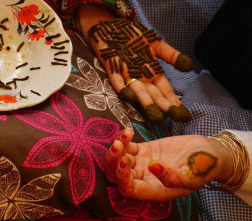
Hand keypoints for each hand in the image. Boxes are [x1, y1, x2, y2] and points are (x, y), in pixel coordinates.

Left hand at [78, 5, 192, 121]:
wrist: (107, 26)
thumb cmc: (132, 36)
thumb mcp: (156, 43)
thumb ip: (171, 55)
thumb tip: (189, 67)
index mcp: (152, 72)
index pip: (165, 90)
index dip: (174, 102)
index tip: (184, 115)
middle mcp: (140, 76)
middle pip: (153, 94)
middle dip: (164, 106)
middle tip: (175, 119)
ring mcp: (126, 73)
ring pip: (137, 91)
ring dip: (146, 103)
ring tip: (156, 116)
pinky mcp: (112, 67)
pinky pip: (116, 80)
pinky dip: (122, 88)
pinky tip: (129, 96)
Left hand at [105, 128, 231, 200]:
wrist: (209, 152)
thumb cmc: (204, 167)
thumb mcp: (193, 176)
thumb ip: (173, 177)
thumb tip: (152, 167)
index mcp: (154, 190)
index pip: (129, 189)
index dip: (122, 179)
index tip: (125, 162)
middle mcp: (144, 178)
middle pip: (117, 175)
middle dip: (112, 162)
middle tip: (118, 146)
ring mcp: (142, 163)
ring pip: (119, 159)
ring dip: (115, 149)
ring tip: (123, 137)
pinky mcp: (143, 150)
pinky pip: (127, 146)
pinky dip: (123, 138)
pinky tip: (129, 131)